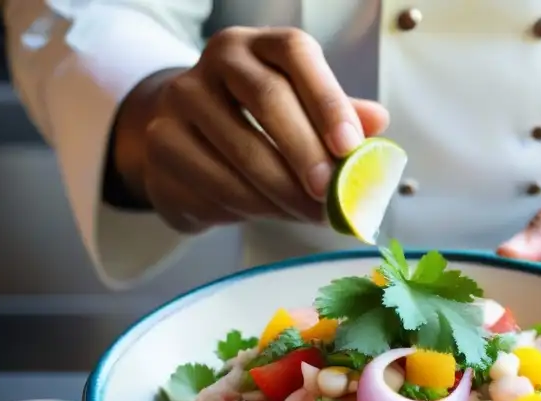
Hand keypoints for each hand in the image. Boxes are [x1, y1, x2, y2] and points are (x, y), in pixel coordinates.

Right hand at [113, 27, 388, 231]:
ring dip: (280, 193)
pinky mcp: (162, 146)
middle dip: (305, 152)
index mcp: (258, 45)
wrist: (187, 144)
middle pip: (266, 98)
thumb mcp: (301, 115)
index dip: (327, 99)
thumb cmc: (257, 126)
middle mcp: (214, 62)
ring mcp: (180, 101)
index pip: (295, 53)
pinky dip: (248, 209)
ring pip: (238, 151)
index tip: (350, 148)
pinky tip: (268, 213)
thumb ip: (339, 119)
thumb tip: (378, 122)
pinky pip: (212, 185)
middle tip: (330, 195)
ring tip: (308, 215)